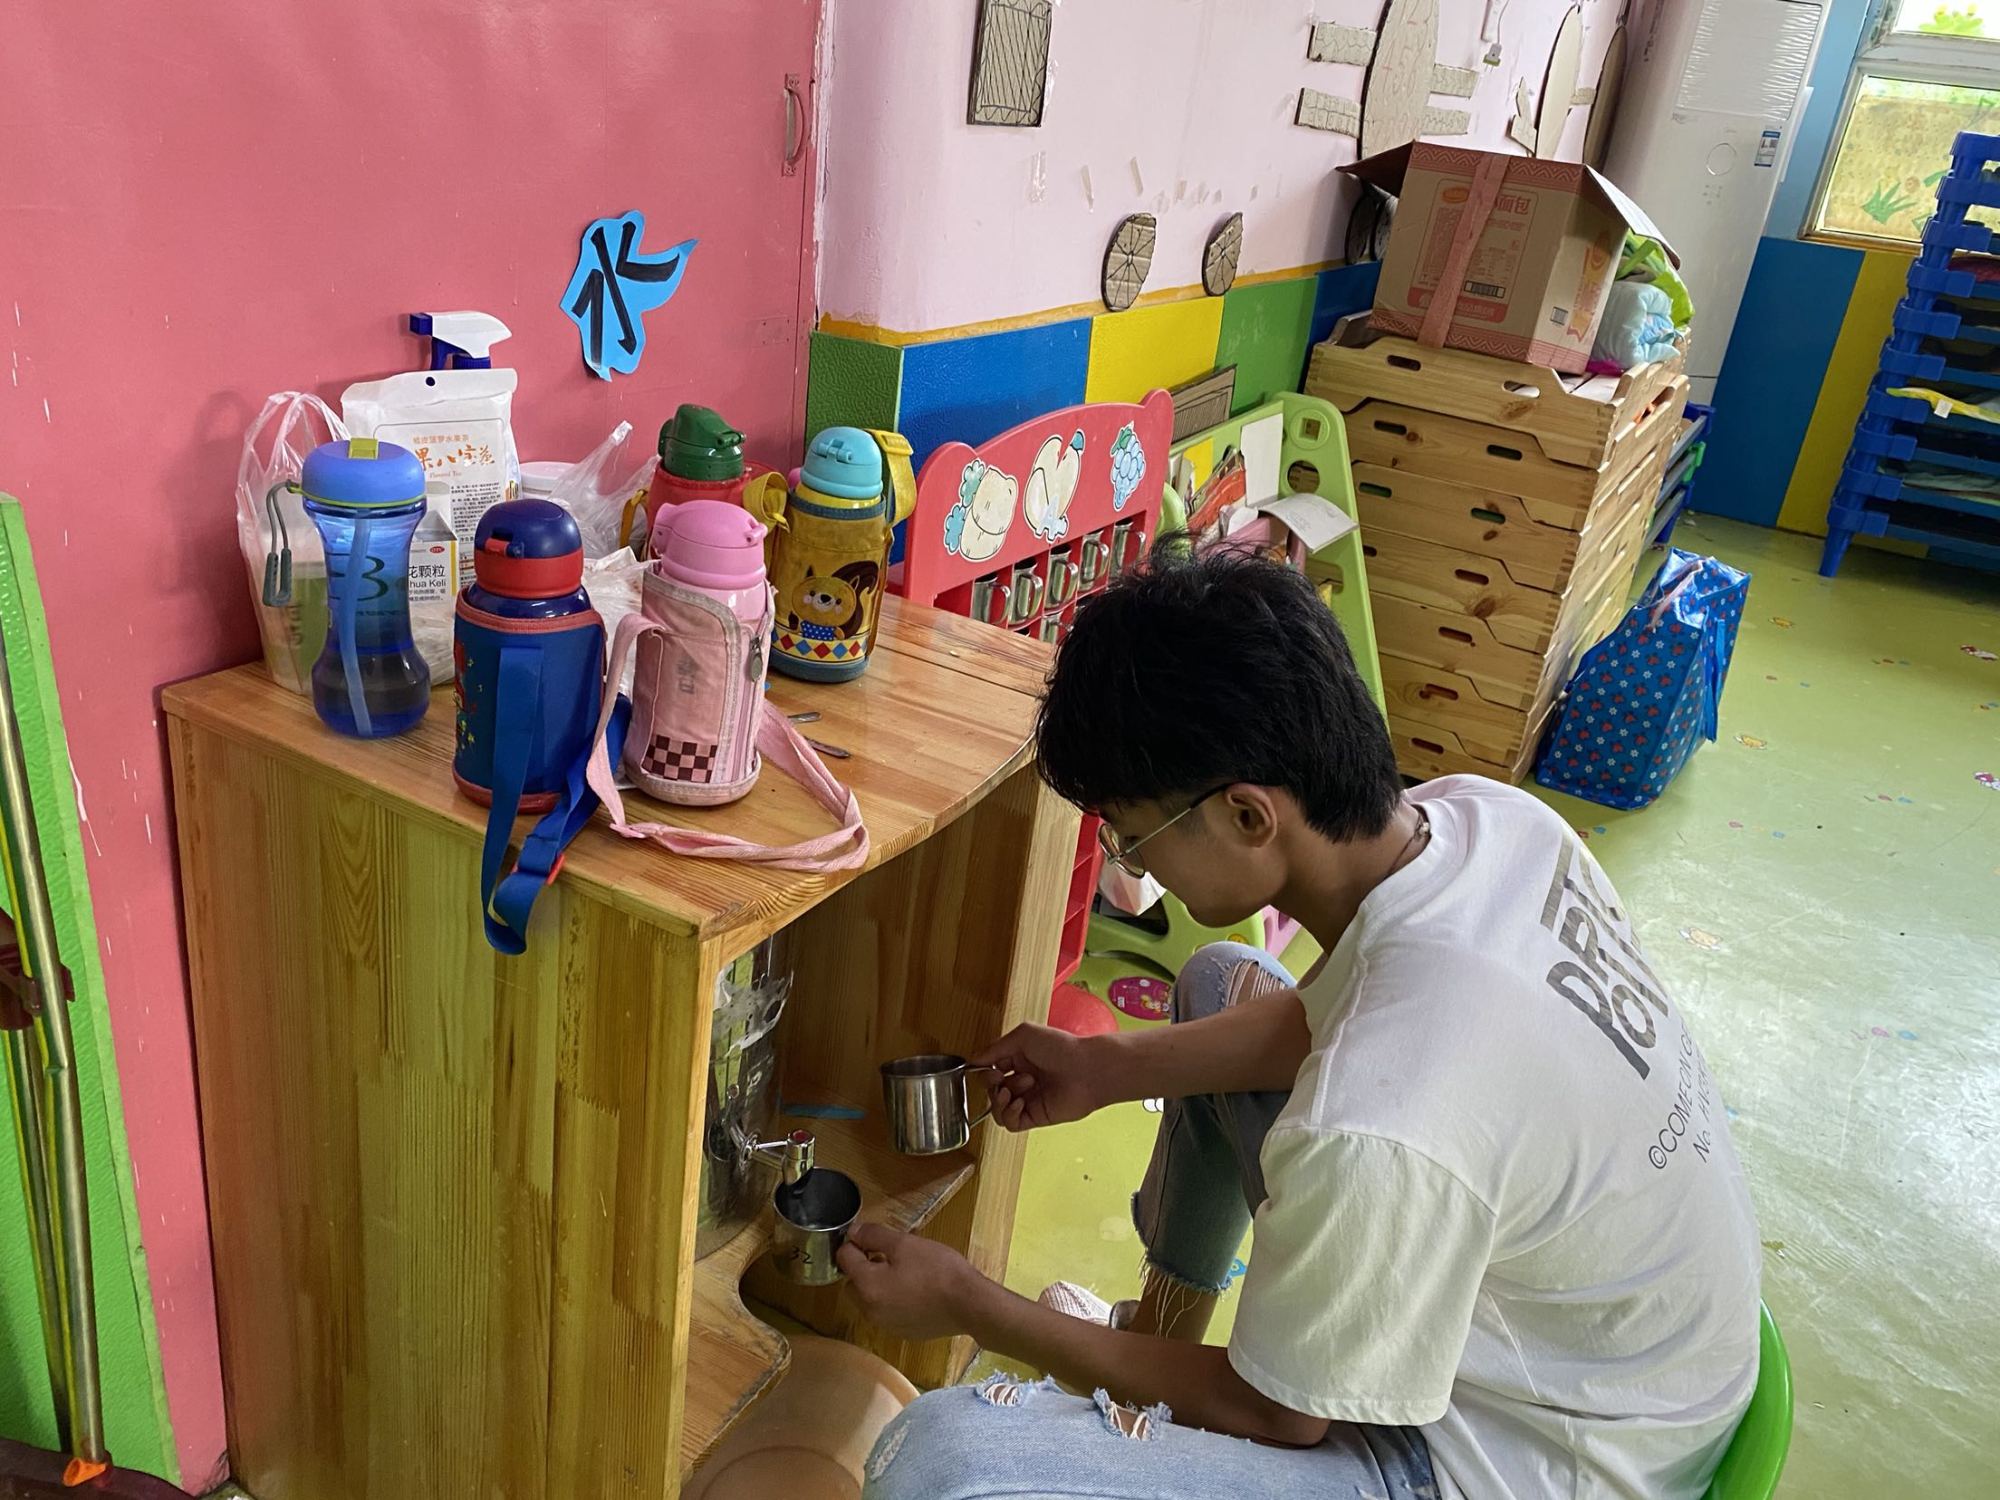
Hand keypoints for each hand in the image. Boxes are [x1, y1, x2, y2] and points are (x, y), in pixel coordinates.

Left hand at [837, 1224, 983, 1340]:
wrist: (969, 1304)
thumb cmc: (936, 1269)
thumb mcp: (904, 1243)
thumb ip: (874, 1235)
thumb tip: (854, 1232)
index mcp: (867, 1287)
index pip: (844, 1258)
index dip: (856, 1243)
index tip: (874, 1237)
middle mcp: (870, 1311)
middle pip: (853, 1283)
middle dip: (864, 1268)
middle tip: (890, 1255)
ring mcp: (887, 1325)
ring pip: (870, 1299)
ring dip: (879, 1285)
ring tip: (906, 1272)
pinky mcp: (904, 1332)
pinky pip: (888, 1312)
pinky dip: (894, 1301)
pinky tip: (917, 1291)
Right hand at [973, 1023, 1104, 1130]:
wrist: (1087, 1070)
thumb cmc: (1061, 1048)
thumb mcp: (1023, 1035)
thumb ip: (995, 1048)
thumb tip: (973, 1060)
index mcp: (1020, 1059)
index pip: (991, 1070)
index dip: (986, 1072)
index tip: (992, 1069)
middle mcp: (1023, 1080)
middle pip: (992, 1090)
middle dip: (995, 1085)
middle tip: (1007, 1079)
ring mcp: (1029, 1100)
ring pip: (998, 1109)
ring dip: (1000, 1101)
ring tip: (1015, 1092)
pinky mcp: (1035, 1117)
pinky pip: (1010, 1123)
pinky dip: (1009, 1115)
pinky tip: (1020, 1103)